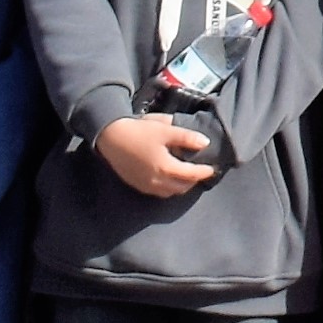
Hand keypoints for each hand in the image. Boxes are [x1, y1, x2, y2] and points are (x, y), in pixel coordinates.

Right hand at [97, 113, 223, 199]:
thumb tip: (205, 143)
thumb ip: (187, 137)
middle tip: (201, 171)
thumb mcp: (165, 129)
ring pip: (171, 192)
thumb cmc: (139, 131)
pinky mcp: (138, 186)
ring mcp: (146, 186)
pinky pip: (159, 192)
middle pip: (183, 187)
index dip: (204, 172)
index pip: (191, 175)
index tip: (213, 168)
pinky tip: (170, 177)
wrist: (110, 138)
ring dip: (182, 186)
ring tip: (187, 175)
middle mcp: (157, 182)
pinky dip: (169, 188)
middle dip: (194, 180)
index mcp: (166, 168)